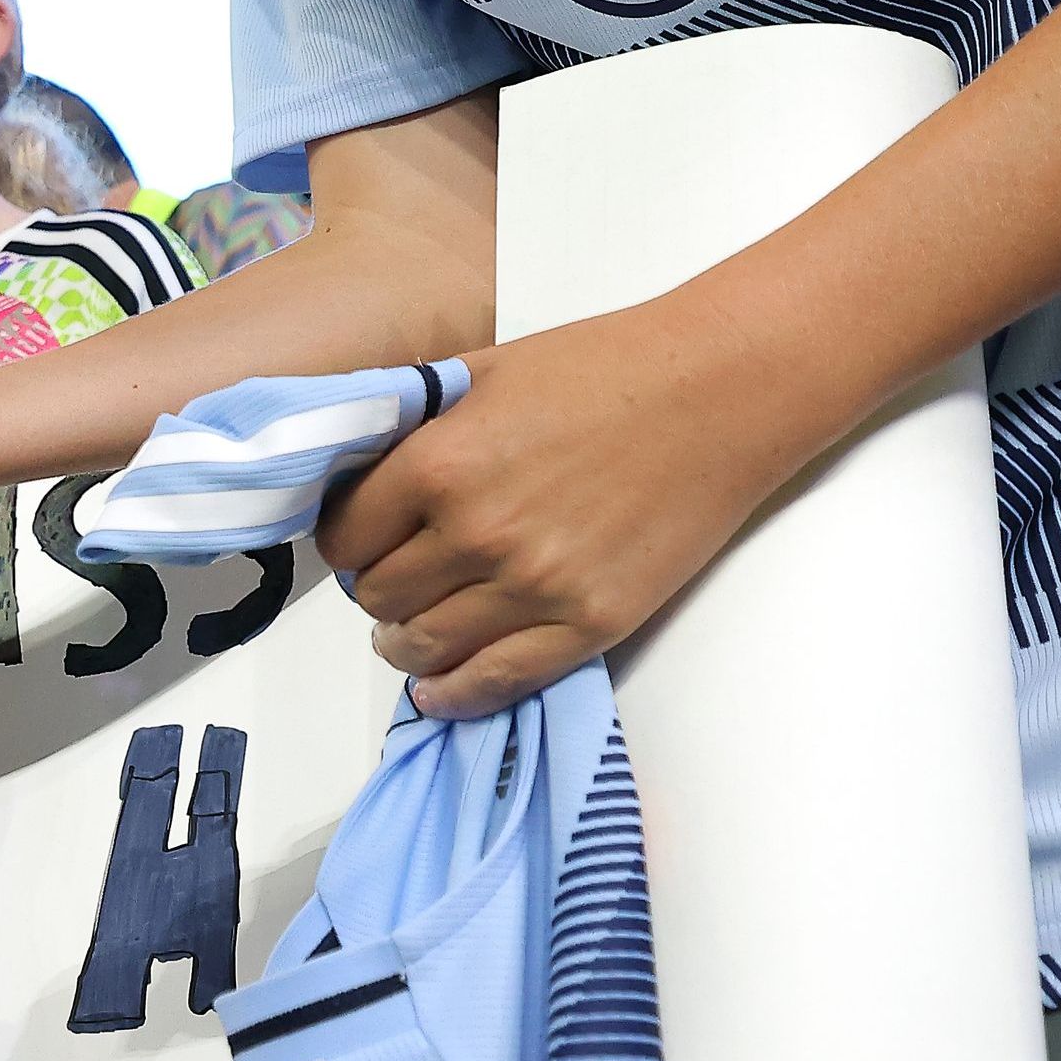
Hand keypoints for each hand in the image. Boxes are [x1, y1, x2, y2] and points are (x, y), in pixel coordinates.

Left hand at [315, 300, 812, 718]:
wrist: (715, 392)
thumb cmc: (601, 367)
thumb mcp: (479, 374)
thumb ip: (411, 428)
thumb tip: (352, 469)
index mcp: (438, 463)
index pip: (345, 538)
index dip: (347, 541)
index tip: (362, 540)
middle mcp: (477, 533)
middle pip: (379, 597)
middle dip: (378, 588)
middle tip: (398, 576)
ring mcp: (536, 586)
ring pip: (425, 646)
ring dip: (406, 643)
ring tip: (413, 630)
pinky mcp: (590, 623)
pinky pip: (496, 682)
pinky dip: (454, 693)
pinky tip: (439, 686)